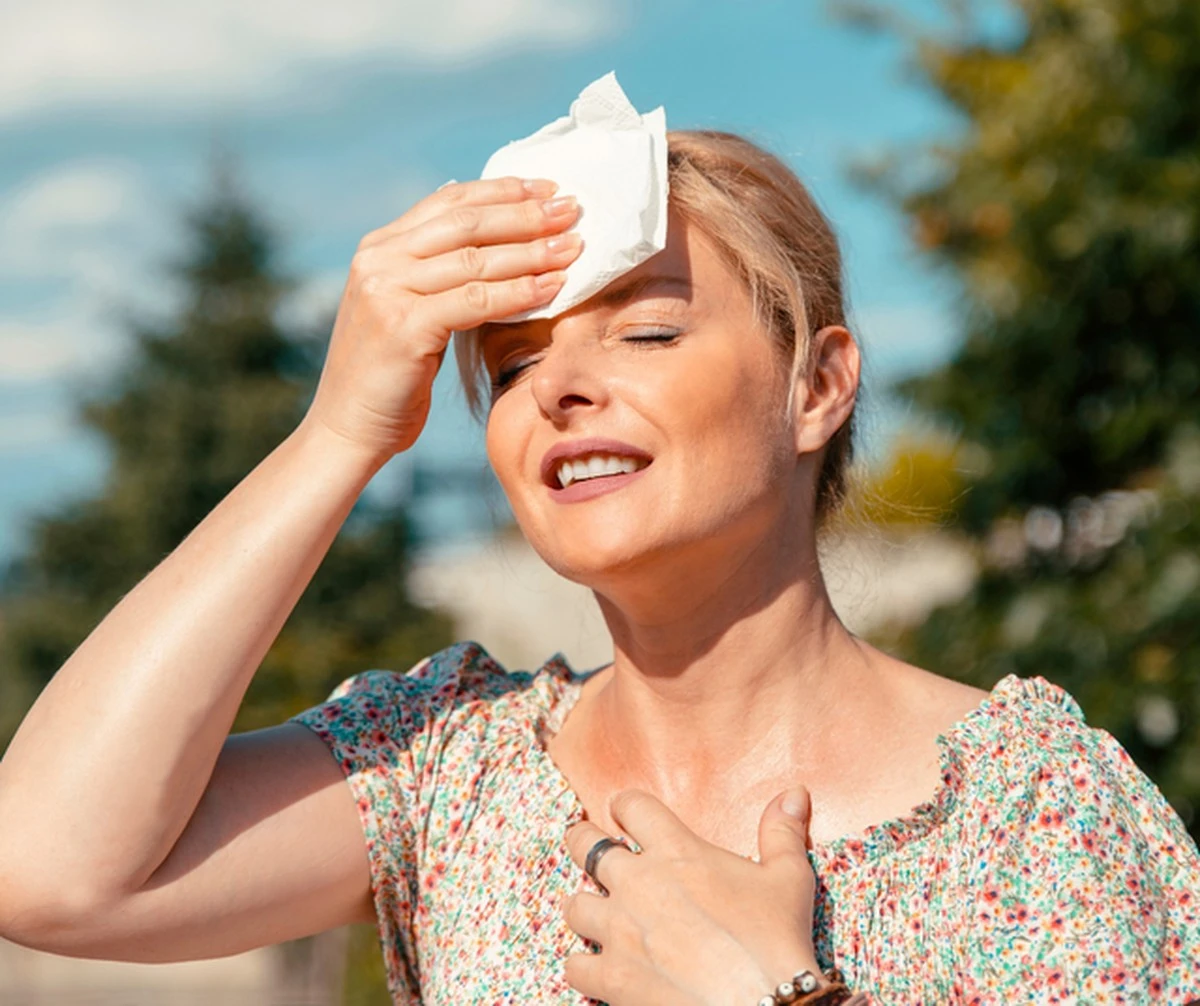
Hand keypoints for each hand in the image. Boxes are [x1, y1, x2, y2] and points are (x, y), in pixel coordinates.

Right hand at [301, 176, 582, 462]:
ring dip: (532, 252)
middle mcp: (378, 260)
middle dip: (525, 215)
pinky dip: (519, 292)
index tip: (548, 189)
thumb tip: (488, 233)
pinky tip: (553, 288)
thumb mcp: (408, 310)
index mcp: (379, 247)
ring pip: (475, 260)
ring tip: (574, 248)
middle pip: (467, 224)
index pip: (449, 203)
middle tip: (572, 210)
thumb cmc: (389, 377)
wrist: (348, 428)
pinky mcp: (403, 327)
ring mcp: (387, 291)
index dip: (503, 191)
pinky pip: (476, 301)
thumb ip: (436, 273)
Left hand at [562, 787, 821, 1005]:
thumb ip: (782, 831)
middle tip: (586, 844)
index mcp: (676, 850)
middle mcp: (638, 882)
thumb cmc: (776, 940)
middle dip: (582, 841)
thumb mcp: (788, 878)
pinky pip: (574, 965)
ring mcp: (619, 930)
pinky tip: (596, 966)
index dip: (624, 805)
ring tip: (594, 911)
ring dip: (584, 906)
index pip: (632, 806)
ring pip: (574, 905)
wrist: (762, 1005)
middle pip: (584, 845)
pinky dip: (583, 966)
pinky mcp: (611, 976)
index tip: (623, 811)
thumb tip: (795, 792)